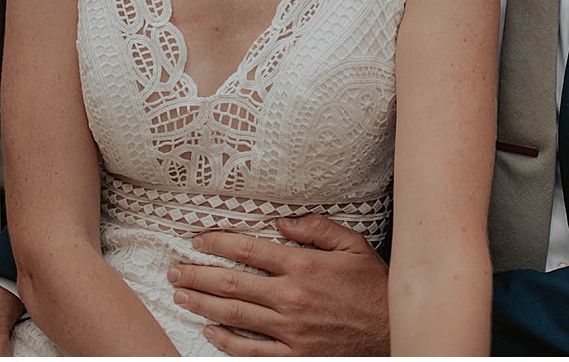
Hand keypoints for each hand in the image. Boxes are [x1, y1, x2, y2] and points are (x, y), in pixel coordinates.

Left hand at [169, 214, 389, 355]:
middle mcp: (291, 297)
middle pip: (232, 283)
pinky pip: (251, 350)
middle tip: (174, 269)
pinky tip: (208, 332)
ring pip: (234, 315)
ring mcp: (290, 329)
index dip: (217, 244)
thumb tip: (282, 221)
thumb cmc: (374, 287)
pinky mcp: (295, 354)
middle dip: (197, 274)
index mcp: (303, 267)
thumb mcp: (353, 246)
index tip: (198, 240)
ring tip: (179, 294)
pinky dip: (226, 342)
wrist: (394, 331)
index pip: (248, 251)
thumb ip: (316, 228)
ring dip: (201, 304)